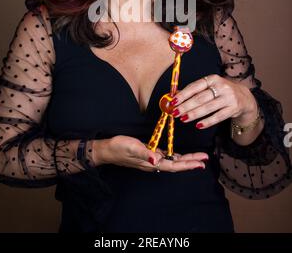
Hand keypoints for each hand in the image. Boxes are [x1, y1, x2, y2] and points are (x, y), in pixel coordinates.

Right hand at [93, 135, 207, 171]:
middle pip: (177, 163)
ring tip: (198, 157)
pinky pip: (166, 156)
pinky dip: (176, 155)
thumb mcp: (131, 147)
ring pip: (173, 160)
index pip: (174, 165)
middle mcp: (154, 162)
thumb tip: (158, 159)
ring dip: (186, 159)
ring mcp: (152, 159)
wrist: (106, 150)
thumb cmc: (118, 147)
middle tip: (205, 158)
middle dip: (192, 161)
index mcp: (151, 162)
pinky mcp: (149, 154)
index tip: (200, 163)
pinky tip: (181, 154)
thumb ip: (144, 153)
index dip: (188, 164)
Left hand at [170, 74, 257, 128]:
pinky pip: (218, 117)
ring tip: (183, 119)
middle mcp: (221, 86)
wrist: (244, 97)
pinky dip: (207, 122)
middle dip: (186, 106)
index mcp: (212, 79)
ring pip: (208, 108)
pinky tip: (198, 125)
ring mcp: (228, 98)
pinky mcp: (233, 108)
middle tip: (175, 112)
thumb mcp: (209, 87)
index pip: (195, 86)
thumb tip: (175, 95)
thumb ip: (194, 91)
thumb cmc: (221, 91)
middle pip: (200, 98)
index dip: (183, 94)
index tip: (173, 101)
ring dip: (194, 114)